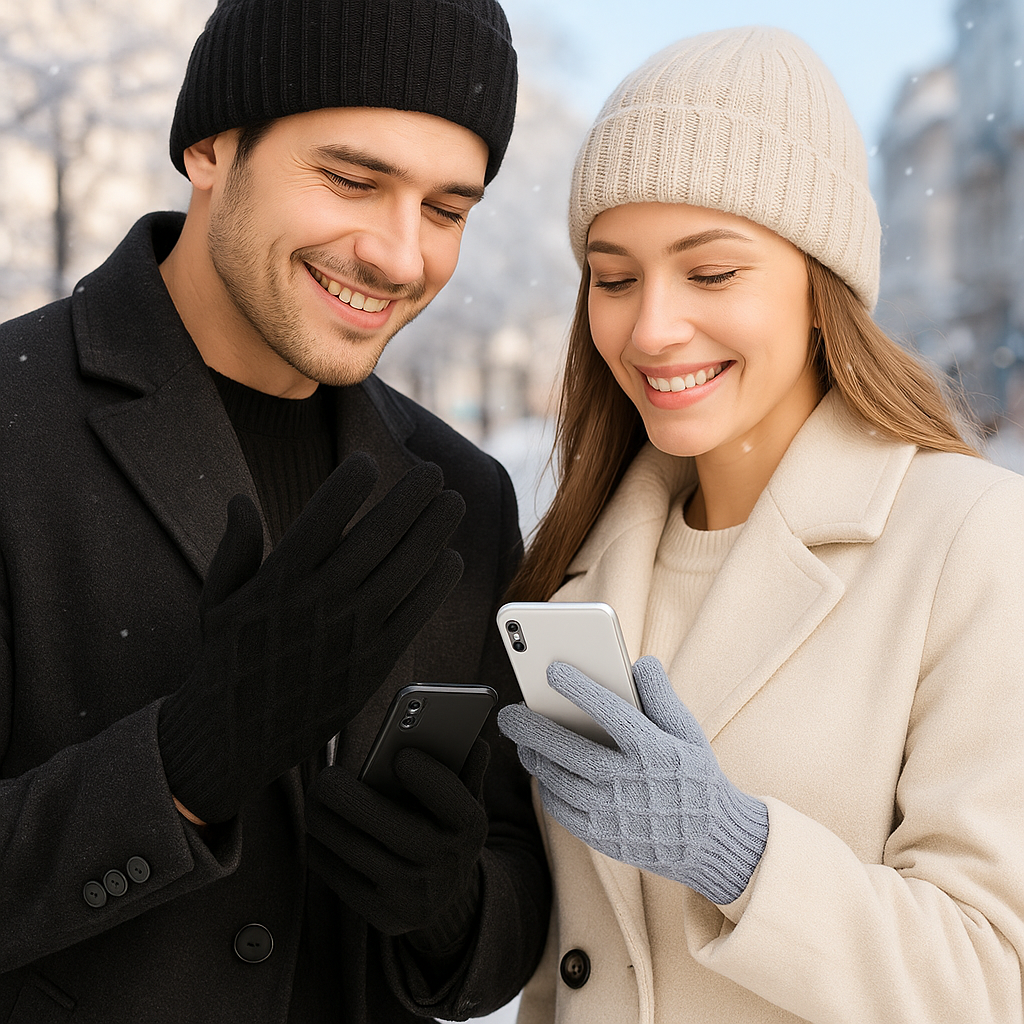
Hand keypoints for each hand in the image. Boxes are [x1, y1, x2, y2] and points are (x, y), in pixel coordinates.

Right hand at [159, 452, 464, 823]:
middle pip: (378, 535)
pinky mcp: (374, 662)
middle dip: (411, 498)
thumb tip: (241, 500)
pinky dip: (437, 584)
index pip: (324, 515)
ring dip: (434, 531)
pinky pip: (415, 613)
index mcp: (278, 579)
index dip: (351, 483)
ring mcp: (351, 632)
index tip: (370, 462)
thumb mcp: (215, 604)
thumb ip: (234, 551)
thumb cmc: (227, 662)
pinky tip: (450, 560)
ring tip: (453, 503)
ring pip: (405, 568)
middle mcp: (319, 601)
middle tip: (433, 474)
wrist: (237, 736)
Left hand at [304, 739, 489, 935]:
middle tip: (327, 777)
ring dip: (325, 820)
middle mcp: (445, 863)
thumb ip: (466, 769)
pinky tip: (318, 830)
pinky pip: (342, 880)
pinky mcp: (385, 917)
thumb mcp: (465, 799)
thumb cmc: (444, 828)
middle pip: (390, 827)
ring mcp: (414, 895)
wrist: (445, 896)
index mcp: (469, 827)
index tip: (400, 756)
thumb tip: (474, 744)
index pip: (452, 800)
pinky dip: (323, 851)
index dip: (427, 777)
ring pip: (357, 851)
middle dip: (350, 797)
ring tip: (314, 797)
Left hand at [497, 656, 767, 903]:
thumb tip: (640, 663)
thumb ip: (662, 695)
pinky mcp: (602, 837)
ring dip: (535, 757)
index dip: (578, 688)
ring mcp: (613, 813)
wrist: (711, 843)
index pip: (609, 711)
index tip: (552, 670)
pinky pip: (561, 809)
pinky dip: (548, 788)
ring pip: (558, 780)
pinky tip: (544, 772)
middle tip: (508, 713)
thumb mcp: (689, 733)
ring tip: (522, 741)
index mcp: (653, 750)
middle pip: (568, 749)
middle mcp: (629, 782)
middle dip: (531, 728)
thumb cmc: (696, 778)